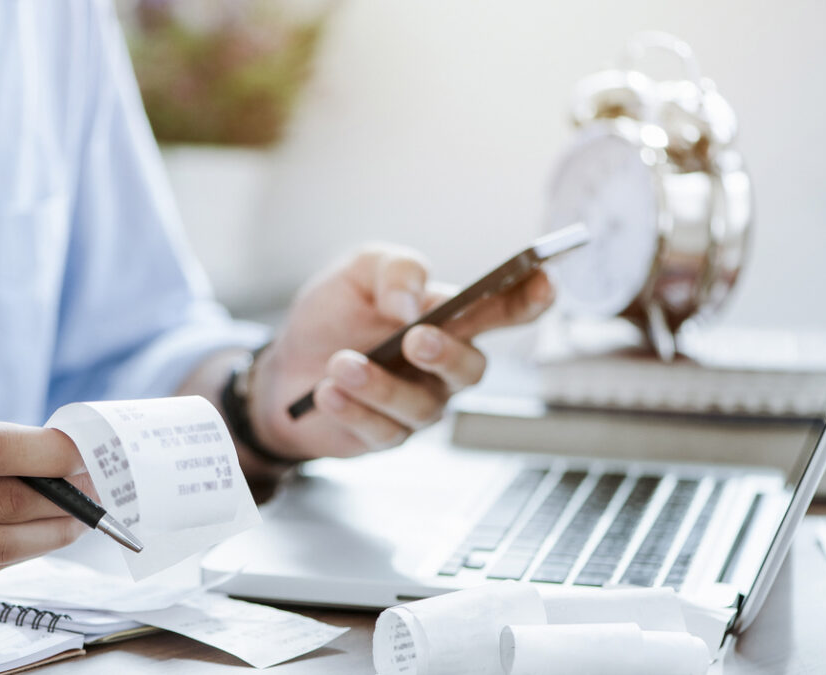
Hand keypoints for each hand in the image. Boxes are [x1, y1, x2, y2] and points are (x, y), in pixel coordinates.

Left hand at [250, 245, 552, 461]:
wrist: (283, 365)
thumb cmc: (332, 316)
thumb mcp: (358, 272)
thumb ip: (394, 271)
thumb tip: (412, 303)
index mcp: (448, 318)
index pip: (502, 309)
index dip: (530, 298)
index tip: (542, 281)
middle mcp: (442, 367)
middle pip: (473, 369)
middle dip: (448, 354)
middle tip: (414, 339)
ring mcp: (418, 404)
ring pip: (422, 406)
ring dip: (379, 384)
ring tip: (340, 363)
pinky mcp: (386, 436)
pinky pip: (383, 432)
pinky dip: (354, 410)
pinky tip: (327, 392)